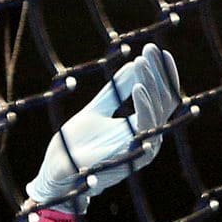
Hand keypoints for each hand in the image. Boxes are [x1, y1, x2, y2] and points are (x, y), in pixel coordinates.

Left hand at [25, 45, 181, 216]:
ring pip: (159, 112)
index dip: (161, 73)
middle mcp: (148, 138)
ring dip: (152, 85)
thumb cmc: (77, 144)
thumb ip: (116, 91)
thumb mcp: (96, 110)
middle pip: (164, 101)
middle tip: (150, 49)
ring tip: (142, 63)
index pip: (162, 96)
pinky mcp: (131, 156)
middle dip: (158, 73)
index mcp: (142, 128)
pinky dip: (144, 107)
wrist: (57, 171)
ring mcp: (142, 149)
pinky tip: (138, 87)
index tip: (154, 50)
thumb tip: (135, 63)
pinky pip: (145, 129)